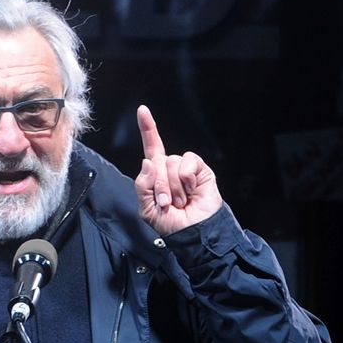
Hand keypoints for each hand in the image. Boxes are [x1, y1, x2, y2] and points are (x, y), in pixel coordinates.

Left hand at [134, 105, 222, 235]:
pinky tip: (191, 191)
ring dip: (173, 186)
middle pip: (156, 161)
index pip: (151, 148)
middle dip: (159, 185)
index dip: (147, 129)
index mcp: (156, 174)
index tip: (142, 110)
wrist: (193, 233)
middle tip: (167, 203)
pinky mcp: (200, 169)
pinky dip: (186, 178)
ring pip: (171, 162)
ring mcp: (185, 168)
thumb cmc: (171, 223)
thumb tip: (148, 162)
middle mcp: (170, 167)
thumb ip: (142, 186)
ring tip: (180, 200)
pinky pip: (188, 161)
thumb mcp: (147, 208)